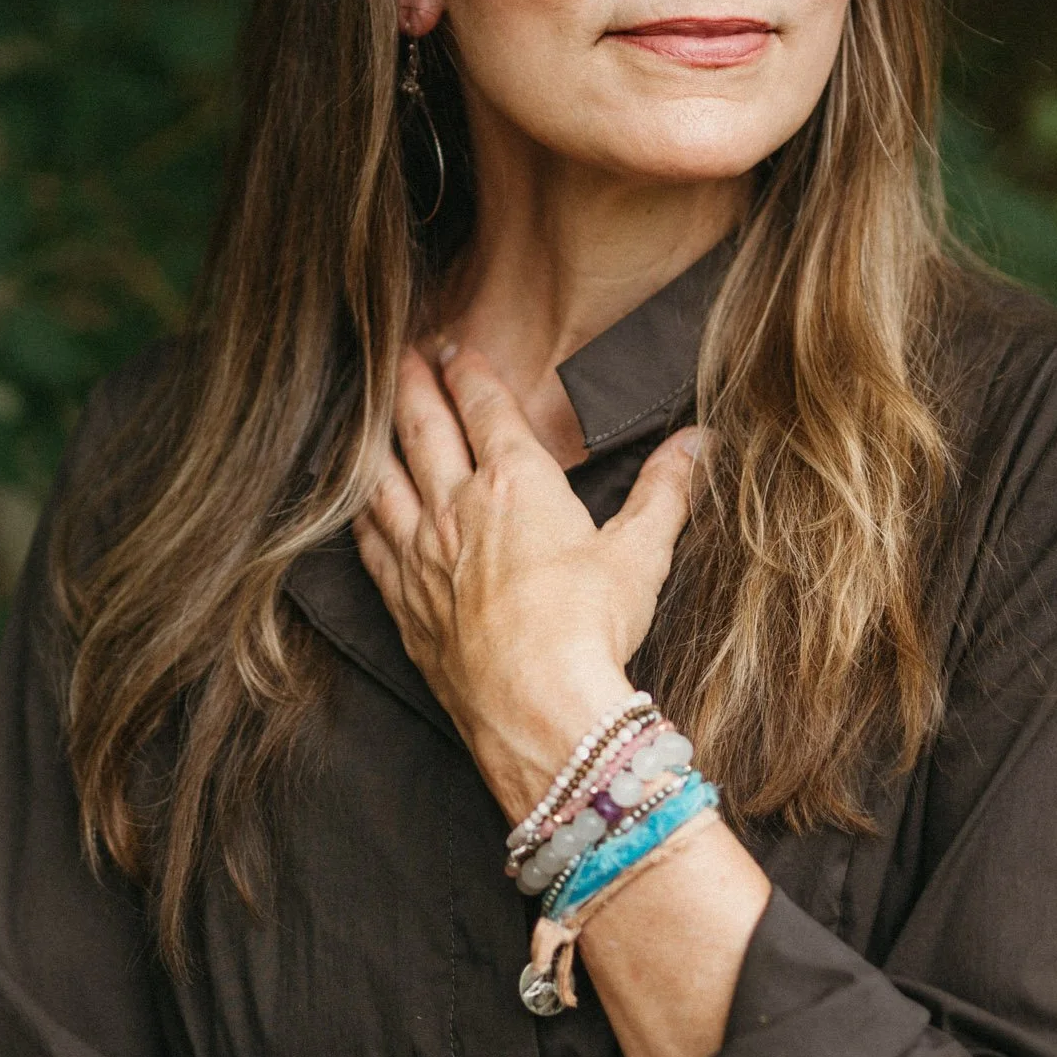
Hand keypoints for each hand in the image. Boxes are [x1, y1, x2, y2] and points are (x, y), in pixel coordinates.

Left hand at [353, 344, 697, 818]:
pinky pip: (370, 543)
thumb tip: (698, 444)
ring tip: (365, 414)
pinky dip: (360, 514)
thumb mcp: (642, 553)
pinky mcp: (404, 603)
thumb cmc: (591, 630)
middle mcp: (457, 508)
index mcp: (516, 483)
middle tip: (402, 355)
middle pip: (422, 428)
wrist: (538, 710)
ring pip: (382, 478)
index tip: (455, 346)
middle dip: (411, 384)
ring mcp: (421, 556)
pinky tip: (358, 506)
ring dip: (374, 438)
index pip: (485, 408)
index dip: (468, 370)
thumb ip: (666, 491)